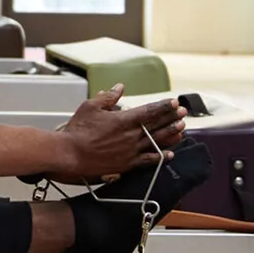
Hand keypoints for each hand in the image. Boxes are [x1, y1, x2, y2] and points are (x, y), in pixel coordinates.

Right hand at [54, 84, 185, 180]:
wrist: (70, 155)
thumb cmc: (77, 131)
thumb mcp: (90, 107)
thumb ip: (108, 97)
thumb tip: (119, 88)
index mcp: (123, 120)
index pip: (149, 111)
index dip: (164, 106)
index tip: (174, 102)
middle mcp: (131, 136)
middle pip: (157, 125)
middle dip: (172, 118)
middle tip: (183, 113)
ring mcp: (130, 151)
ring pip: (157, 142)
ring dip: (171, 135)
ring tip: (181, 129)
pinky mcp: (127, 164)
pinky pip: (148, 160)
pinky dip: (161, 157)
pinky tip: (170, 154)